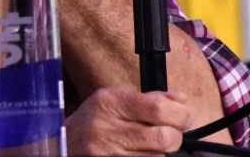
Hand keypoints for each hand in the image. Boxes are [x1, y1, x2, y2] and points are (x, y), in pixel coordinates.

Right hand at [66, 88, 190, 155]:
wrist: (65, 140)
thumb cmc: (95, 117)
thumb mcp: (116, 98)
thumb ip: (150, 98)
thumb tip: (182, 100)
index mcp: (111, 102)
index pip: (158, 108)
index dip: (180, 113)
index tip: (183, 114)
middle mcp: (108, 128)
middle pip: (164, 137)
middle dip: (176, 135)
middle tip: (173, 131)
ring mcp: (110, 152)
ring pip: (158, 156)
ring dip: (163, 150)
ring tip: (154, 141)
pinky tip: (145, 151)